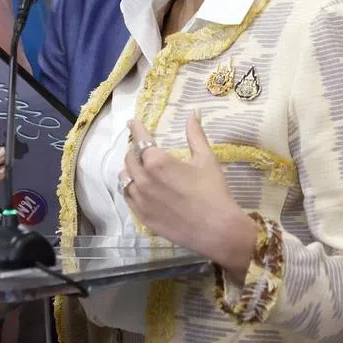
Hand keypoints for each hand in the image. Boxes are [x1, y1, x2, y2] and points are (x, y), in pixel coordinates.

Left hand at [121, 111, 256, 278]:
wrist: (217, 230)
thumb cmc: (213, 191)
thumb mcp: (206, 159)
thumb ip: (195, 134)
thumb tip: (193, 112)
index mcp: (157, 162)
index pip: (140, 140)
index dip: (135, 128)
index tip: (132, 122)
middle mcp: (143, 180)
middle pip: (130, 158)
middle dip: (135, 149)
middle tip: (142, 146)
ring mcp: (140, 200)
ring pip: (125, 178)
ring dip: (130, 169)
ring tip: (139, 166)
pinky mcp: (142, 217)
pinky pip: (128, 197)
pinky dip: (130, 188)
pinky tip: (138, 187)